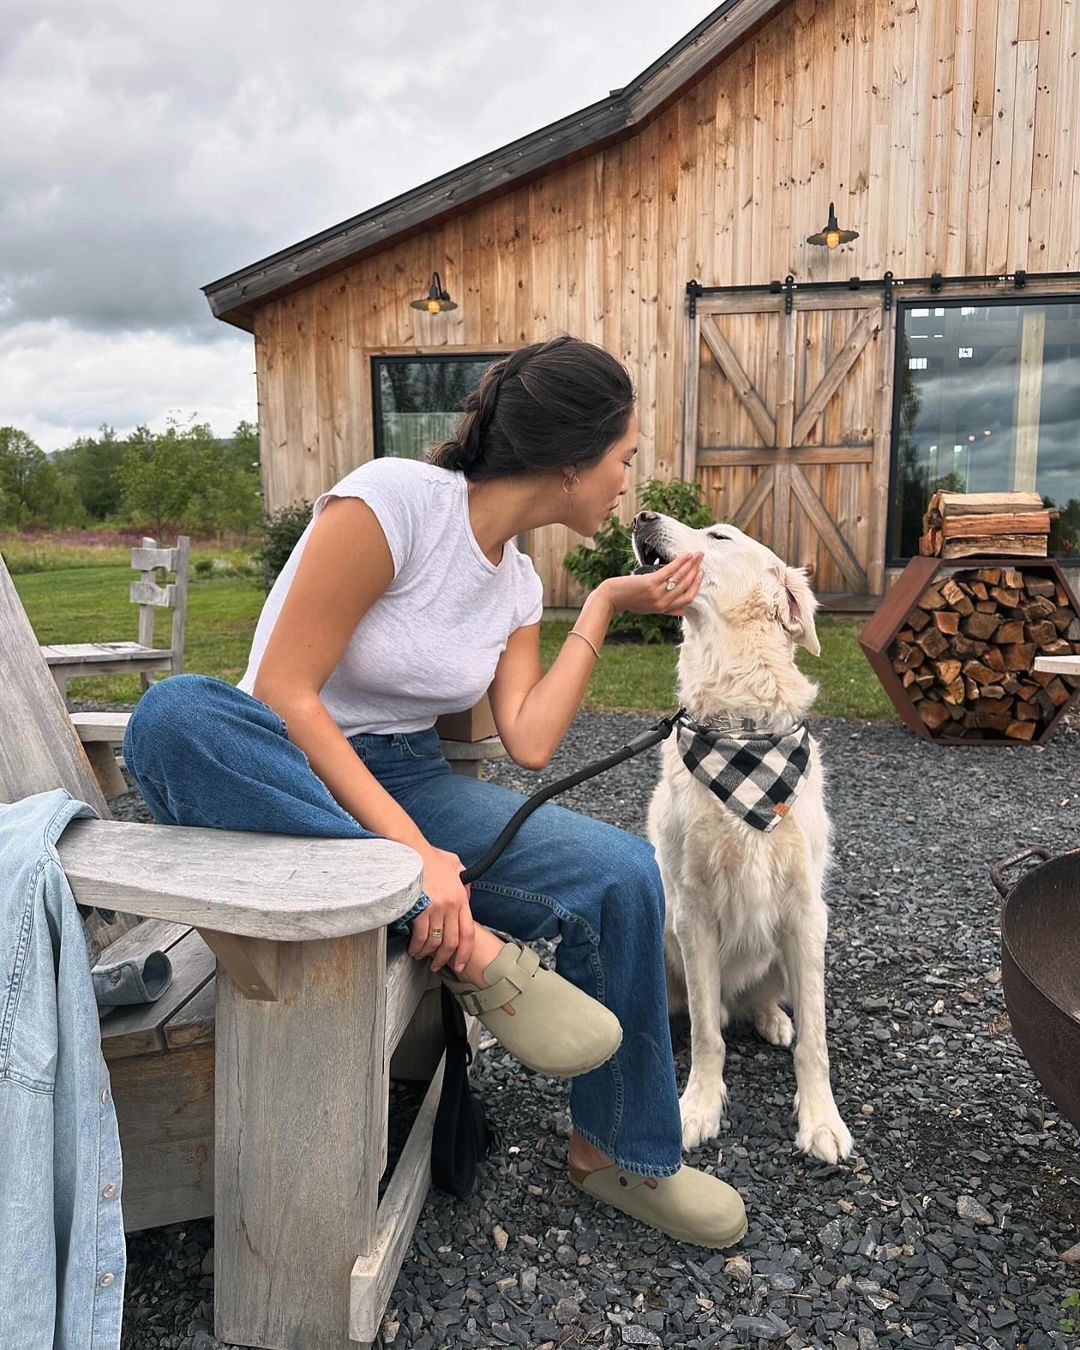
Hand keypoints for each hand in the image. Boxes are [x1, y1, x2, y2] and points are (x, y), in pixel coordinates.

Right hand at [408, 845, 475, 974]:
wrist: (410, 849)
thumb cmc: (429, 856)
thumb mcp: (455, 865)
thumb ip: (464, 882)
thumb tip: (466, 898)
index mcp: (461, 898)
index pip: (468, 932)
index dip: (465, 953)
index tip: (460, 965)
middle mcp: (451, 905)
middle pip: (451, 942)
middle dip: (444, 959)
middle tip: (437, 966)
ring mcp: (436, 907)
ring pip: (434, 941)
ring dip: (427, 953)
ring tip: (420, 955)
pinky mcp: (420, 908)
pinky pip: (420, 936)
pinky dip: (417, 946)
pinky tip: (413, 948)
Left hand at [600, 551, 704, 618]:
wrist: (611, 598)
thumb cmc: (629, 601)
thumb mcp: (650, 609)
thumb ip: (667, 610)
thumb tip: (683, 611)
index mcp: (664, 608)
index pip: (688, 598)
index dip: (696, 585)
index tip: (700, 574)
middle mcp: (663, 602)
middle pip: (686, 586)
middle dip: (696, 570)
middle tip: (701, 559)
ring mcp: (657, 593)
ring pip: (680, 577)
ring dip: (691, 564)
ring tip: (697, 555)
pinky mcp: (650, 583)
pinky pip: (670, 571)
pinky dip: (680, 562)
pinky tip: (685, 555)